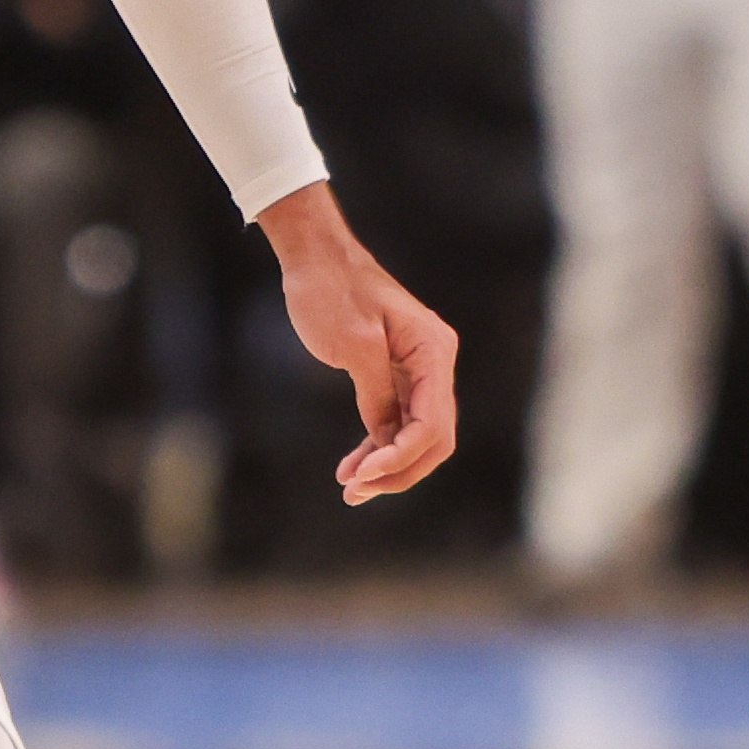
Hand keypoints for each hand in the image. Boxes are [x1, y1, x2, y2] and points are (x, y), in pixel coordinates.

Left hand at [259, 184, 454, 504]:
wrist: (314, 256)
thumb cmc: (330, 290)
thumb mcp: (353, 345)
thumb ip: (377, 394)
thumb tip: (387, 438)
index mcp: (433, 352)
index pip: (431, 424)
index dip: (399, 458)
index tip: (358, 477)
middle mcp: (434, 362)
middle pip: (434, 438)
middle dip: (398, 471)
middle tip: (355, 492)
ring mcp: (418, 368)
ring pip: (416, 434)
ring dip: (387, 465)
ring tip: (349, 487)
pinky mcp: (396, 372)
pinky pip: (398, 420)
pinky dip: (379, 445)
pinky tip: (353, 466)